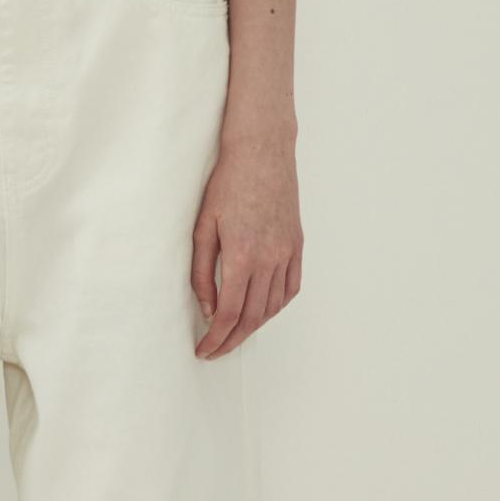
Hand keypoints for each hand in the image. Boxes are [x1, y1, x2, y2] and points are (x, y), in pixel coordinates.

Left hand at [190, 131, 301, 356]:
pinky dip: (276, 306)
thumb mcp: (203, 227)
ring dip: (254, 326)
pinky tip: (262, 310)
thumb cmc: (228, 182)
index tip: (204, 350)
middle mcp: (269, 259)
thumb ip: (203, 272)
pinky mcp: (296, 244)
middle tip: (216, 350)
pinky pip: (290, 288)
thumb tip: (207, 308)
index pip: (229, 314)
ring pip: (273, 307)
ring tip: (235, 332)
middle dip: (232, 340)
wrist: (262, 150)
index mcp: (243, 256)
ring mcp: (286, 253)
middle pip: (253, 318)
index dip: (216, 338)